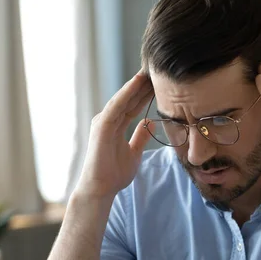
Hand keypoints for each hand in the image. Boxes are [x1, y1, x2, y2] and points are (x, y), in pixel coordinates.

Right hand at [74, 70, 153, 198]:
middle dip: (142, 85)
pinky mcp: (101, 127)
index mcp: (115, 125)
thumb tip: (149, 122)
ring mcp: (103, 122)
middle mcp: (108, 120)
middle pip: (128, 98)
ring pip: (122, 98)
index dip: (145, 93)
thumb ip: (140, 136)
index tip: (160, 82)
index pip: (133, 105)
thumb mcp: (134, 152)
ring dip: (135, 84)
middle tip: (157, 69)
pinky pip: (116, 107)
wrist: (100, 190)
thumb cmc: (114, 174)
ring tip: (149, 70)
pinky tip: (136, 83)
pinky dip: (125, 94)